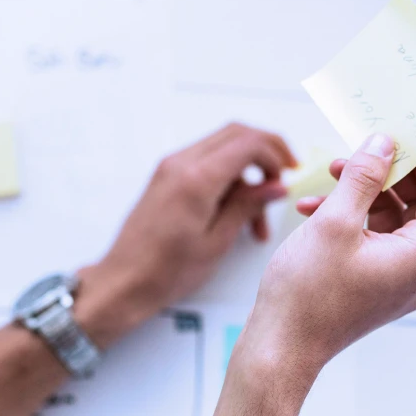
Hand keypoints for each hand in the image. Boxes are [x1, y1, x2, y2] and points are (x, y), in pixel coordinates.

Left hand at [78, 123, 296, 345]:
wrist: (123, 282)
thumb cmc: (166, 271)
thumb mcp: (217, 242)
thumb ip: (247, 206)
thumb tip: (276, 186)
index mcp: (196, 179)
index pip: (247, 143)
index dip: (276, 154)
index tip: (291, 173)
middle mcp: (181, 164)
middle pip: (236, 133)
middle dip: (266, 151)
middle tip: (284, 177)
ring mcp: (170, 168)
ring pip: (222, 147)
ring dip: (247, 170)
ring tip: (258, 217)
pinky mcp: (166, 177)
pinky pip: (206, 162)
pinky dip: (228, 177)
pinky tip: (237, 212)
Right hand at [239, 135, 415, 383]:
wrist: (279, 351)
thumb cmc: (306, 293)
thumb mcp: (335, 221)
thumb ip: (364, 176)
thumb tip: (384, 143)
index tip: (400, 134)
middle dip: (386, 172)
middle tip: (357, 148)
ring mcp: (398, 282)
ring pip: (391, 221)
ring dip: (362, 193)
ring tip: (328, 176)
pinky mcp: (375, 288)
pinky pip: (373, 242)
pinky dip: (350, 219)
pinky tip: (313, 209)